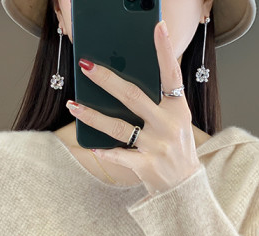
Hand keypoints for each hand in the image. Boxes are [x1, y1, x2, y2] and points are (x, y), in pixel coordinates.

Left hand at [66, 20, 201, 195]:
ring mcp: (157, 146)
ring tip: (73, 105)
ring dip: (93, 115)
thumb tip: (124, 83)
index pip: (171, 74)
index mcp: (178, 109)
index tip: (158, 26)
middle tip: (87, 66)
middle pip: (133, 97)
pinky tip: (89, 143)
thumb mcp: (177, 121)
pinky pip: (120, 155)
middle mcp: (168, 125)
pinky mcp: (146, 166)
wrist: (185, 186)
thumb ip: (159, 102)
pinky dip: (104, 150)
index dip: (164, 50)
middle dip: (107, 80)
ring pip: (119, 127)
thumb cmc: (177, 148)